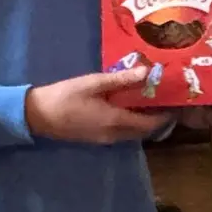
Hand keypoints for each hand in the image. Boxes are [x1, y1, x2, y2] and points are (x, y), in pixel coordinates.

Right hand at [26, 68, 174, 143]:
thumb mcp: (93, 83)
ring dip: (142, 121)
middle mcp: (114, 135)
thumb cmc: (65, 97)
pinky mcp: (96, 138)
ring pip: (132, 133)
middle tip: (162, 99)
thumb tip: (147, 72)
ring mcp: (104, 139)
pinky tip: (126, 106)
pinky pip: (121, 133)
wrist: (36, 116)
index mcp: (116, 121)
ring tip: (147, 100)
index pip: (150, 125)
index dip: (165, 116)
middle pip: (143, 131)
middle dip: (156, 118)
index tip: (175, 103)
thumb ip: (121, 79)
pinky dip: (129, 122)